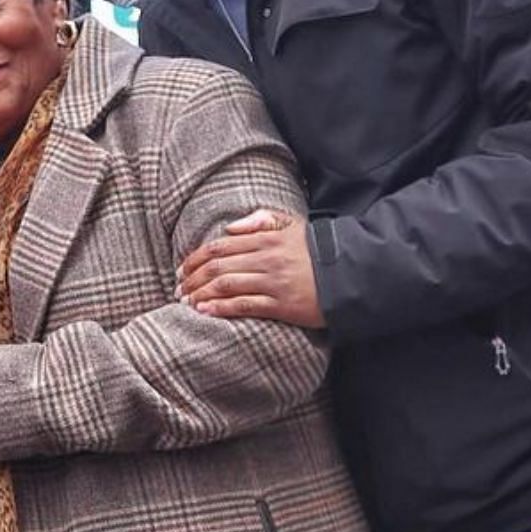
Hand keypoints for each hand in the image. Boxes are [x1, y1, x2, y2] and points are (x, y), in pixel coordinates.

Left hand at [176, 209, 325, 328]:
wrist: (352, 274)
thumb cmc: (318, 251)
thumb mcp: (292, 226)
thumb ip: (261, 220)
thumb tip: (230, 227)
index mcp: (265, 239)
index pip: (219, 246)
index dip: (195, 258)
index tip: (181, 269)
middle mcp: (266, 258)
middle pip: (217, 266)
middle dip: (192, 278)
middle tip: (178, 287)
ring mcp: (273, 282)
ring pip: (226, 285)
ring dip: (200, 293)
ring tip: (185, 300)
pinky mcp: (282, 304)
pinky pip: (244, 305)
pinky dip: (220, 307)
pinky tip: (204, 310)